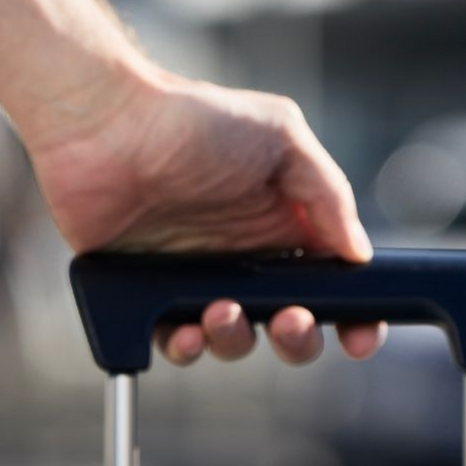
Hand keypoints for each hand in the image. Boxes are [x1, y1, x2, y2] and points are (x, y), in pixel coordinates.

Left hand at [23, 64, 385, 365]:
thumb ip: (328, 194)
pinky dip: (185, 345)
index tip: (360, 335)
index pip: (333, 282)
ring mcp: (198, 277)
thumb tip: (358, 254)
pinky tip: (182, 329)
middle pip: (292, 323)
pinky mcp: (148, 292)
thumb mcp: (281, 137)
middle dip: (299, 338)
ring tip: (222, 311)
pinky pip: (174, 339)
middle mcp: (247, 256)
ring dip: (238, 339)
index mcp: (286, 222)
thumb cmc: (193, 120)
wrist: (105, 124)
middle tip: (290, 320)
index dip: (354, 314)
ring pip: (236, 339)